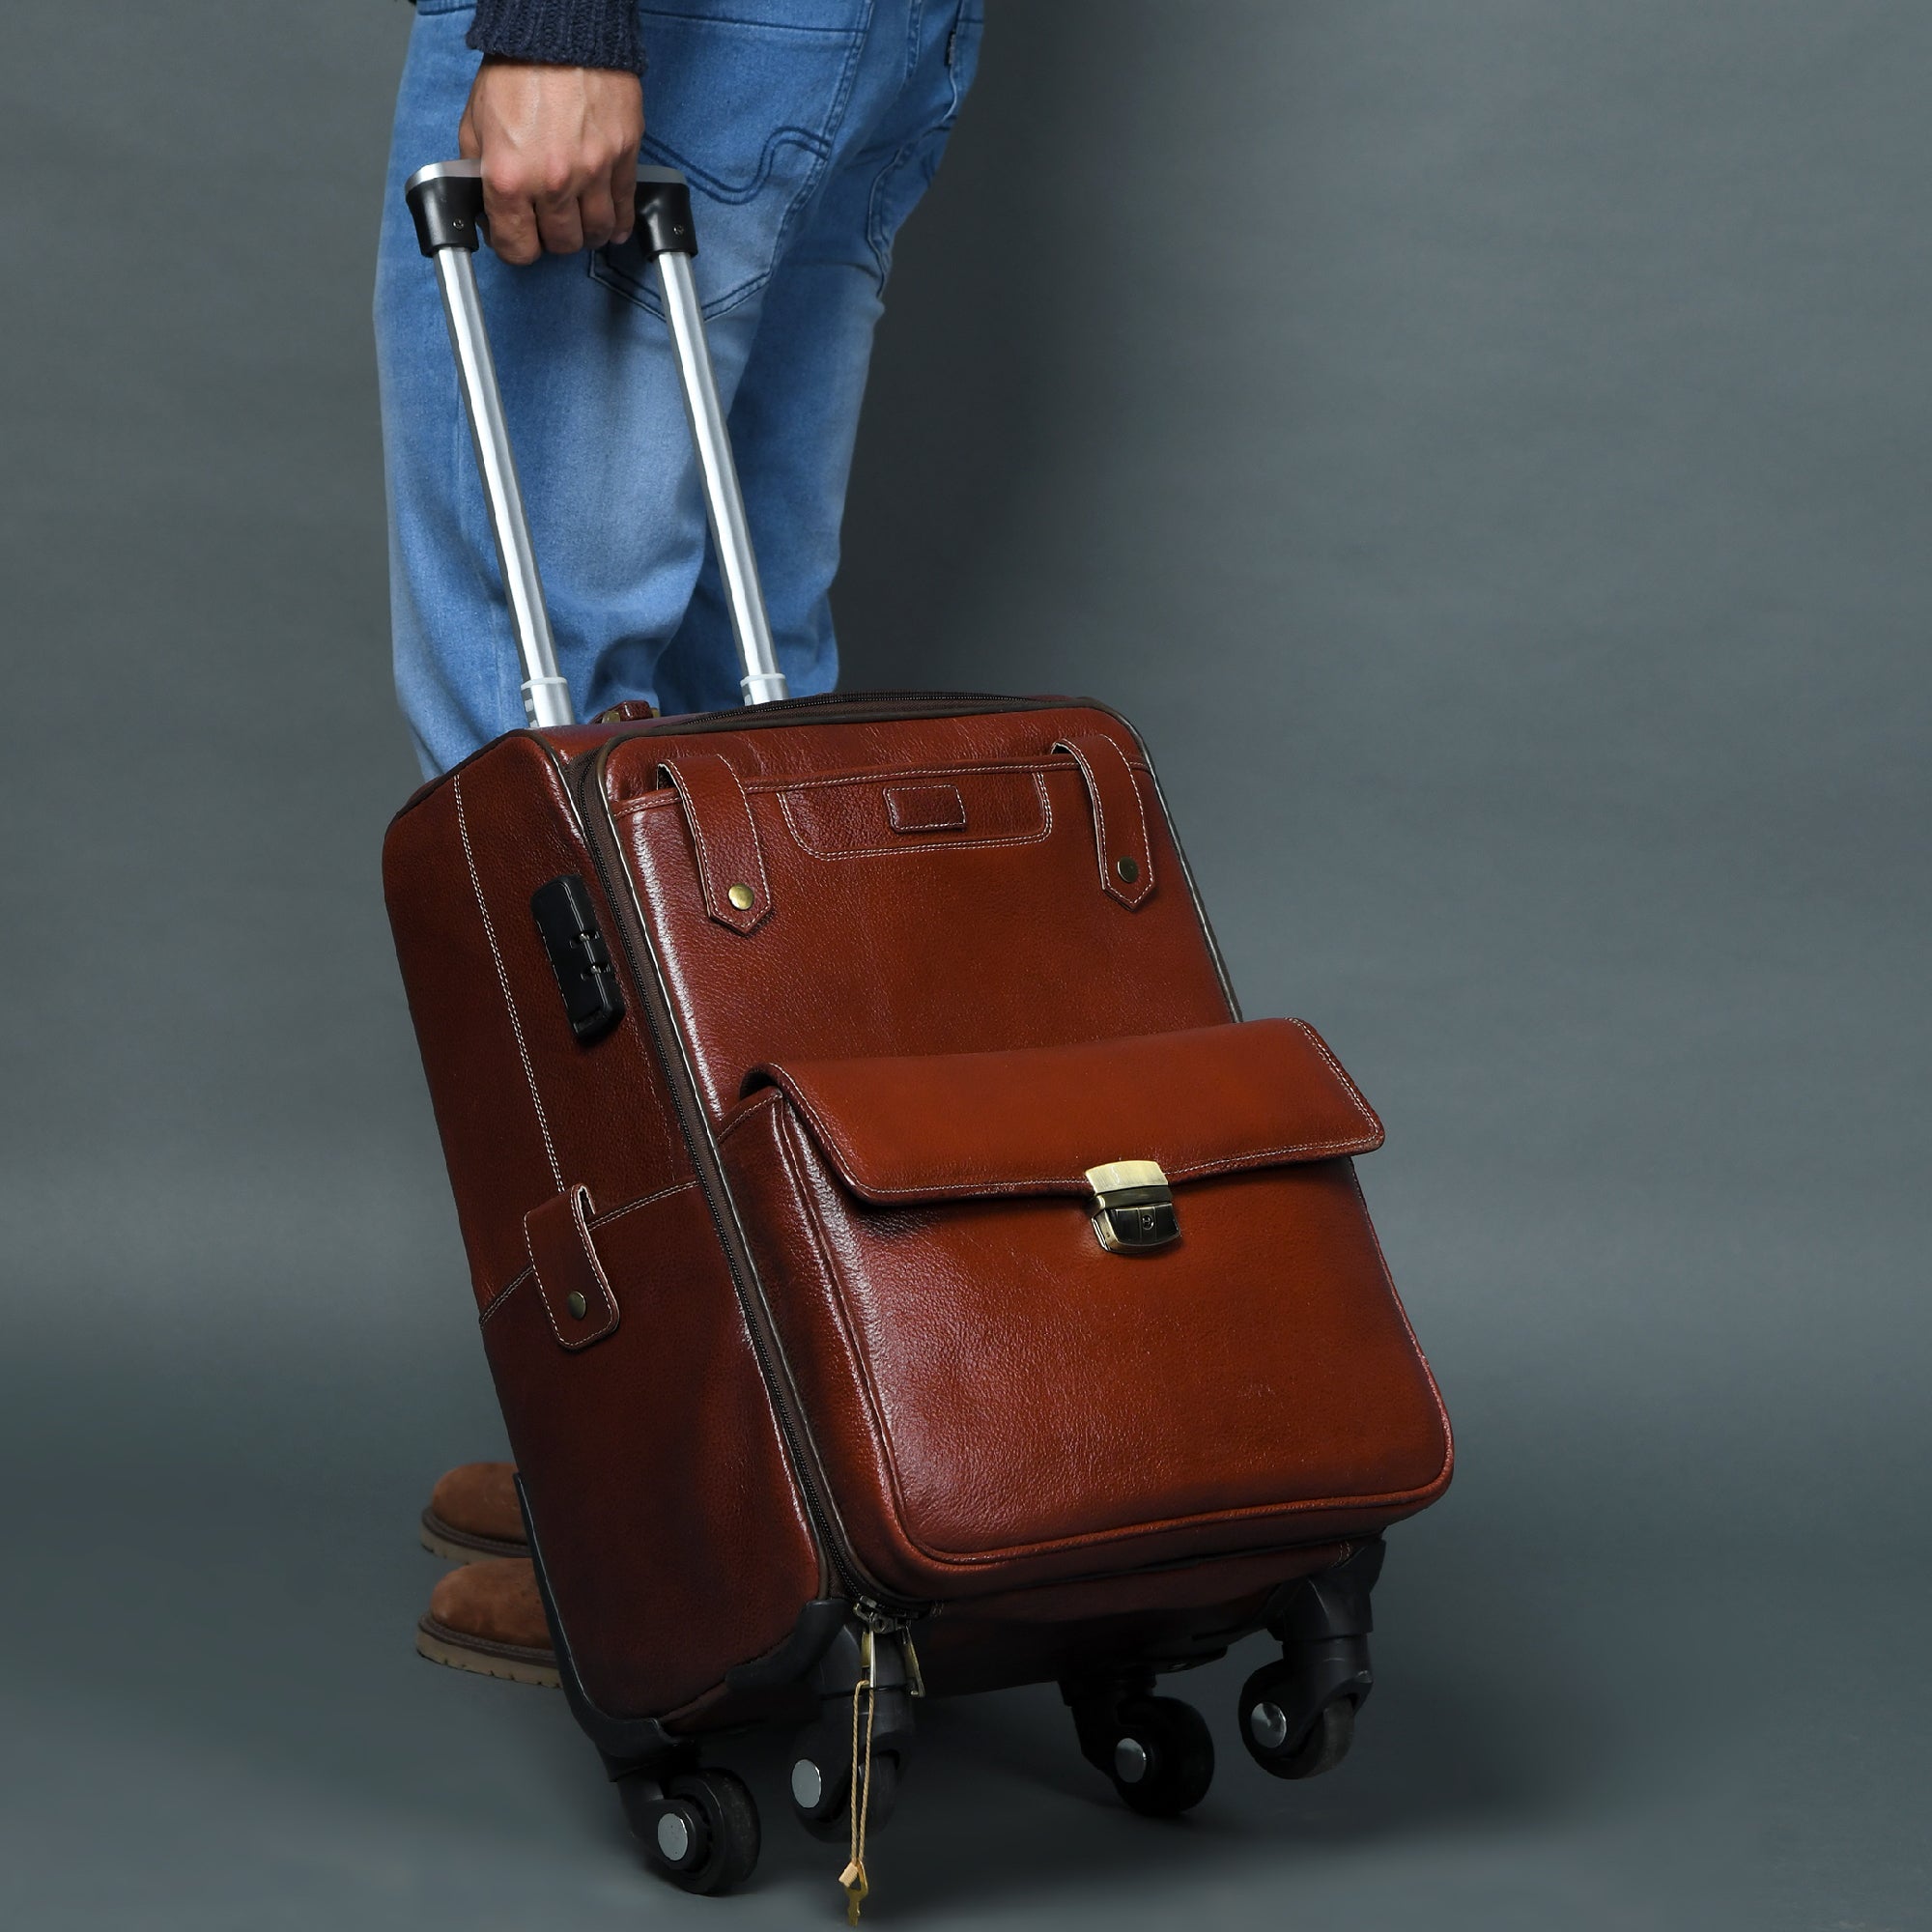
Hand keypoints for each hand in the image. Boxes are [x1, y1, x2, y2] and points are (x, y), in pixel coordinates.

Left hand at [458, 59, 643, 264]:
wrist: (559, 31)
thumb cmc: (517, 69)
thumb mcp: (476, 122)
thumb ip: (481, 170)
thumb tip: (489, 203)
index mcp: (509, 177)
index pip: (516, 247)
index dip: (515, 247)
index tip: (518, 239)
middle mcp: (552, 182)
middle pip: (561, 244)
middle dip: (552, 238)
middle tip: (549, 221)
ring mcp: (592, 172)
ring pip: (597, 234)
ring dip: (587, 233)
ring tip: (580, 219)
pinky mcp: (622, 158)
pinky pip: (625, 210)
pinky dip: (619, 223)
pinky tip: (612, 223)